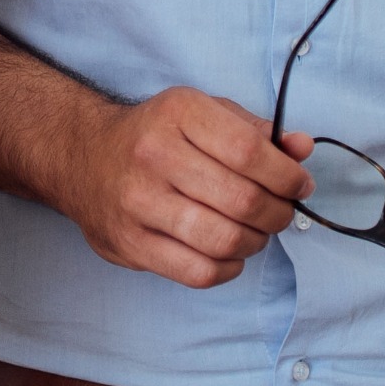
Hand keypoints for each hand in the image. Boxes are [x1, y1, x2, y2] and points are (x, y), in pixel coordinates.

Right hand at [55, 87, 311, 288]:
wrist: (82, 156)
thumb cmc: (158, 135)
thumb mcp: (205, 114)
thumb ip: (257, 131)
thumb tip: (302, 149)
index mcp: (179, 114)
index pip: (250, 152)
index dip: (287, 176)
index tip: (299, 185)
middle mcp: (154, 156)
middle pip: (242, 200)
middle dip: (278, 213)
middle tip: (281, 212)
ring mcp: (138, 203)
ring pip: (224, 240)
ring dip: (256, 242)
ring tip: (256, 232)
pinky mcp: (130, 244)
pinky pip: (198, 272)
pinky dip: (228, 268)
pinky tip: (229, 254)